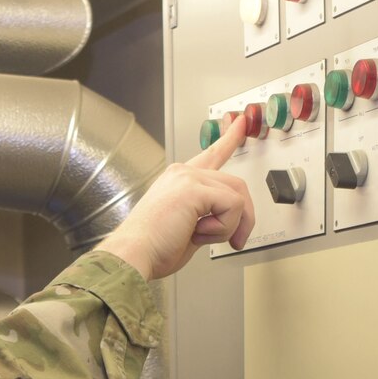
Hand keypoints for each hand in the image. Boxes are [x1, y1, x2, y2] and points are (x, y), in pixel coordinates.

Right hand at [93, 116, 254, 278]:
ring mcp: (187, 177)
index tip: (240, 123)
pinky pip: (232, 206)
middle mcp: (182, 173)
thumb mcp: (186, 228)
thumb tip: (227, 224)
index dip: (229, 139)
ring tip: (204, 238)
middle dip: (244, 217)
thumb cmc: (152, 248)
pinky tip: (198, 233)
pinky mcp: (194, 188)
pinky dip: (224, 228)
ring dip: (229, 226)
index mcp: (178, 180)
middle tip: (236, 241)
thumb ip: (206, 217)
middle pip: (236, 184)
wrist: (133, 255)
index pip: (210, 155)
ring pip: (237, 197)